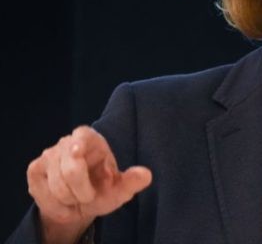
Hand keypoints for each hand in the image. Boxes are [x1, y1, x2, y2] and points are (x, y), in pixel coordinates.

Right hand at [27, 126, 151, 241]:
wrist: (79, 203)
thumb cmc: (102, 188)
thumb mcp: (119, 188)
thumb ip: (132, 181)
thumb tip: (146, 175)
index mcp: (90, 138)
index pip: (82, 136)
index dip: (78, 146)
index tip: (78, 152)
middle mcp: (67, 142)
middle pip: (70, 171)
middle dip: (82, 192)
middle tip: (89, 196)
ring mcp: (48, 154)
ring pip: (57, 187)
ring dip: (70, 200)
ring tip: (77, 198)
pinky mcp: (35, 170)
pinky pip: (43, 194)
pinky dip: (56, 206)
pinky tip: (63, 201)